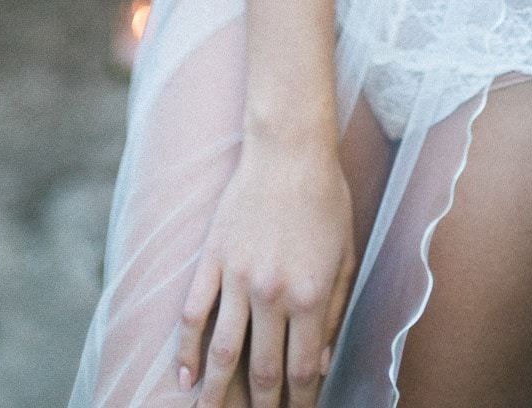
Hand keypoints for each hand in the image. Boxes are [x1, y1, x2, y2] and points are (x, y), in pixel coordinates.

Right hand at [175, 135, 355, 407]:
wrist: (290, 149)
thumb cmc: (326, 200)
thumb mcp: (346, 256)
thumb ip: (334, 313)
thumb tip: (319, 364)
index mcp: (310, 296)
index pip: (302, 370)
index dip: (300, 403)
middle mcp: (271, 294)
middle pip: (263, 371)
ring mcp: (237, 278)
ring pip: (223, 352)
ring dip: (217, 393)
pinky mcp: (213, 259)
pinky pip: (194, 314)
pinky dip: (187, 349)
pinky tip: (186, 376)